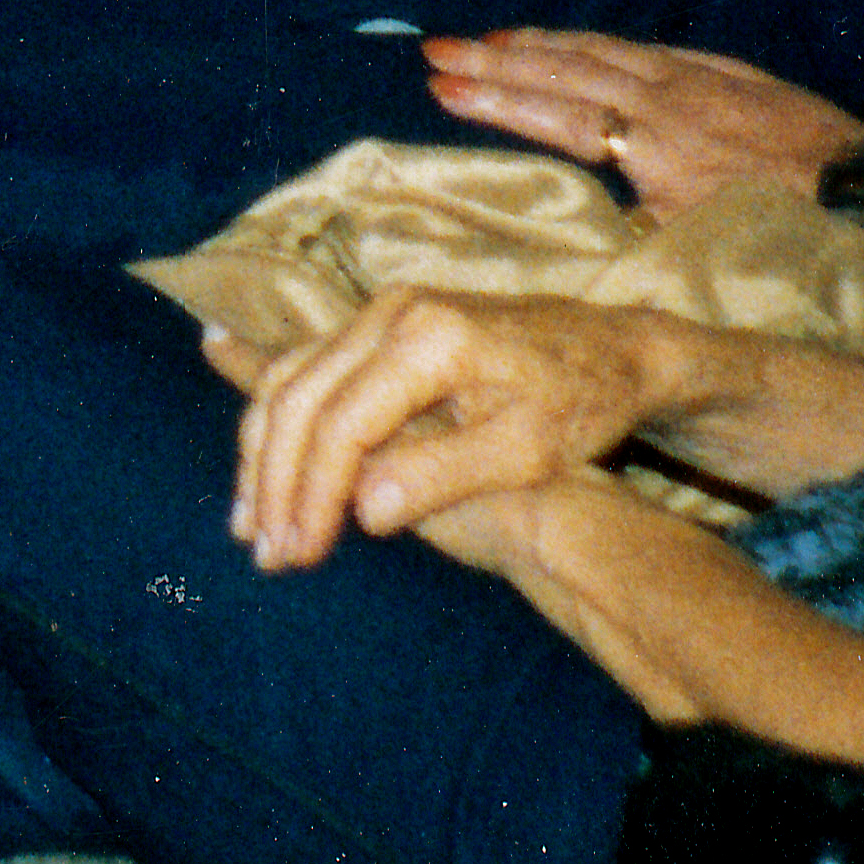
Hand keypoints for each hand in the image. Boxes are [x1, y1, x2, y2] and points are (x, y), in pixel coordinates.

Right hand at [219, 285, 679, 572]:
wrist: (613, 346)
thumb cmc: (581, 403)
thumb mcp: (528, 450)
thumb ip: (442, 474)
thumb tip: (362, 512)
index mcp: (430, 341)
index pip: (343, 422)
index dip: (313, 492)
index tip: (302, 551)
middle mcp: (391, 314)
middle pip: (299, 397)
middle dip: (273, 479)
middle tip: (264, 550)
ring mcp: (380, 313)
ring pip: (290, 379)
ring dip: (262, 451)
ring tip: (250, 521)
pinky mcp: (379, 323)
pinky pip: (306, 368)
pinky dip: (278, 420)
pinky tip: (258, 461)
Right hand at [421, 28, 863, 217]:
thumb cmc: (791, 242)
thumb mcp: (703, 252)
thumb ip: (635, 228)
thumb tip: (580, 222)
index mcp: (651, 153)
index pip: (555, 118)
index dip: (495, 101)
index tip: (440, 85)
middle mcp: (663, 105)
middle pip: (564, 72)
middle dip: (495, 59)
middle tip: (437, 48)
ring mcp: (694, 80)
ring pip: (600, 50)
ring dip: (538, 42)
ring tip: (488, 36)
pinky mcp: (725, 72)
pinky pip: (645, 46)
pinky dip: (597, 40)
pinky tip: (576, 39)